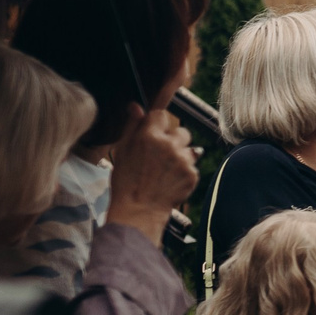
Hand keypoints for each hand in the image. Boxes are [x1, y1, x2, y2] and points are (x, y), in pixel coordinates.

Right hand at [102, 108, 198, 242]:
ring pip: (189, 148)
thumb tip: (135, 105)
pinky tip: (170, 181)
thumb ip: (132, 126)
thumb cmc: (126, 180)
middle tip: (160, 157)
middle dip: (173, 140)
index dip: (158, 125)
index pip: (161, 115)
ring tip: (165, 171)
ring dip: (181, 156)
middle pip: (181, 131)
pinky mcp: (192, 174)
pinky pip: (192, 166)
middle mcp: (168, 145)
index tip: (154, 135)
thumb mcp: (123, 151)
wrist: (139, 209)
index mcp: (149, 136)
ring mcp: (182, 160)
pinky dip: (185, 172)